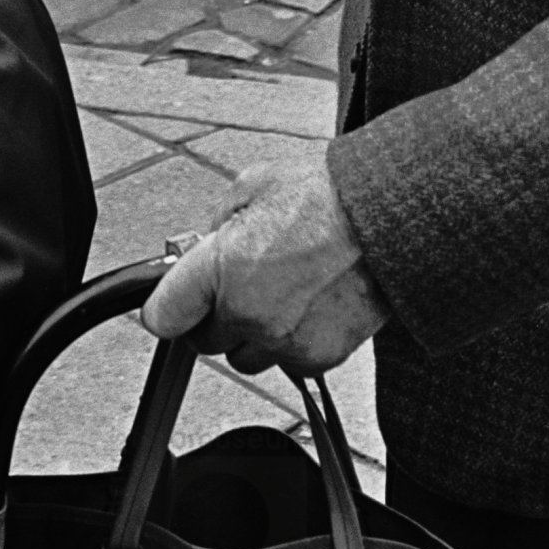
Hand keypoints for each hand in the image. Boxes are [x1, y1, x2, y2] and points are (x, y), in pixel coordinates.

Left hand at [140, 143, 386, 376]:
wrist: (386, 219)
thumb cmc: (325, 197)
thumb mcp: (250, 186)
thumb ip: (217, 226)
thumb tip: (204, 248)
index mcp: (219, 269)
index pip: (163, 316)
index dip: (166, 309)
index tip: (173, 305)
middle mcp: (246, 312)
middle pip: (204, 342)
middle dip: (215, 316)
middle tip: (237, 287)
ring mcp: (282, 340)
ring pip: (246, 358)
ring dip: (253, 334)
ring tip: (278, 294)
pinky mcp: (317, 357)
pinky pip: (288, 362)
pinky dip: (293, 342)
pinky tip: (307, 306)